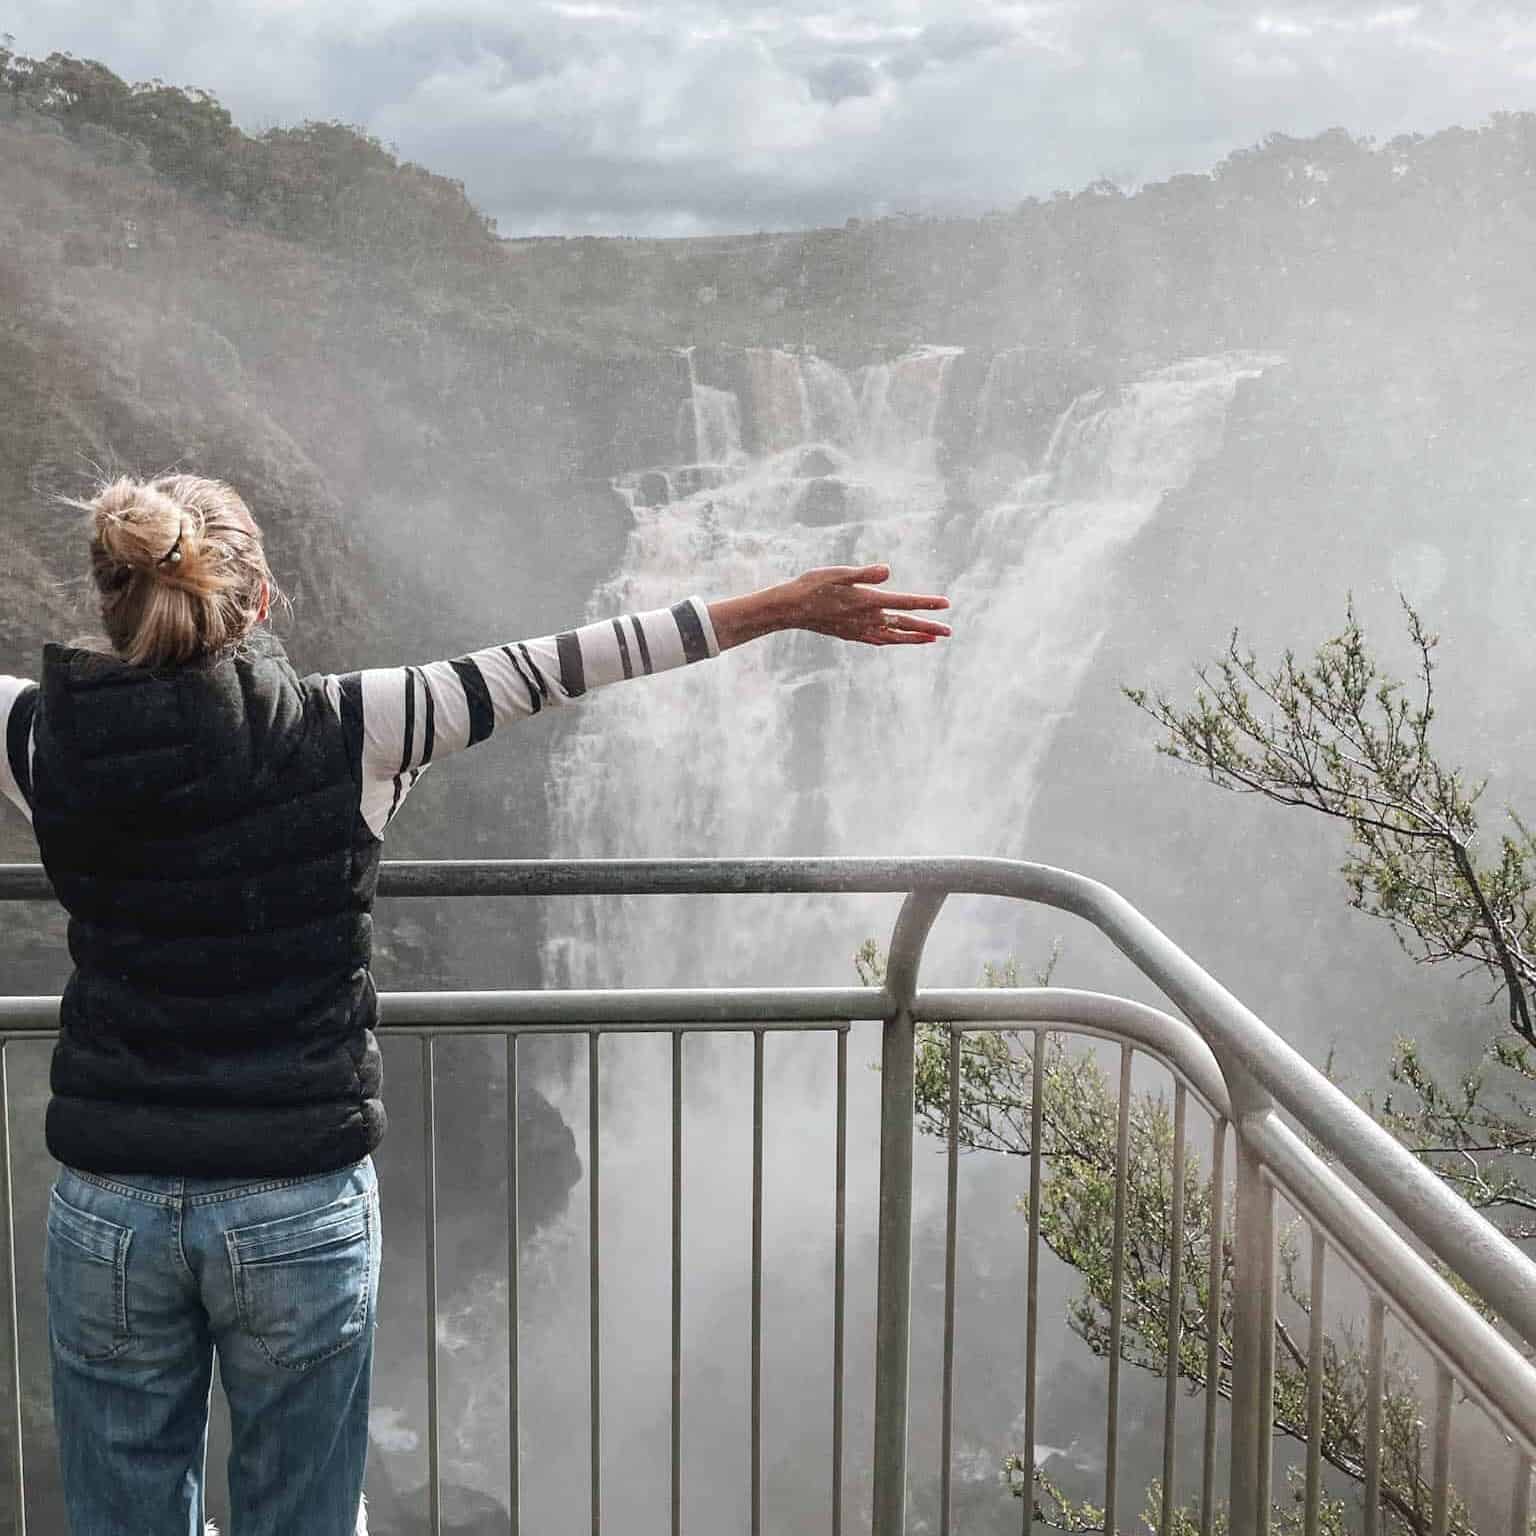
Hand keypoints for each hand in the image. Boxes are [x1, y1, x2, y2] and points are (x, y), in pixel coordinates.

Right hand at [781, 563, 950, 644]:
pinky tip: (898, 641)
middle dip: (929, 626)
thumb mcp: (838, 573)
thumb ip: (865, 574)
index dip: (926, 603)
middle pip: (905, 624)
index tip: (946, 604)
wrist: (791, 609)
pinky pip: (879, 641)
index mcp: (868, 601)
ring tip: (933, 639)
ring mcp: (860, 630)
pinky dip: (894, 641)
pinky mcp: (852, 635)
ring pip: (895, 637)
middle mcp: (867, 619)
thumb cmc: (813, 585)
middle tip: (950, 631)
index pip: (904, 602)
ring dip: (915, 637)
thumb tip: (887, 571)